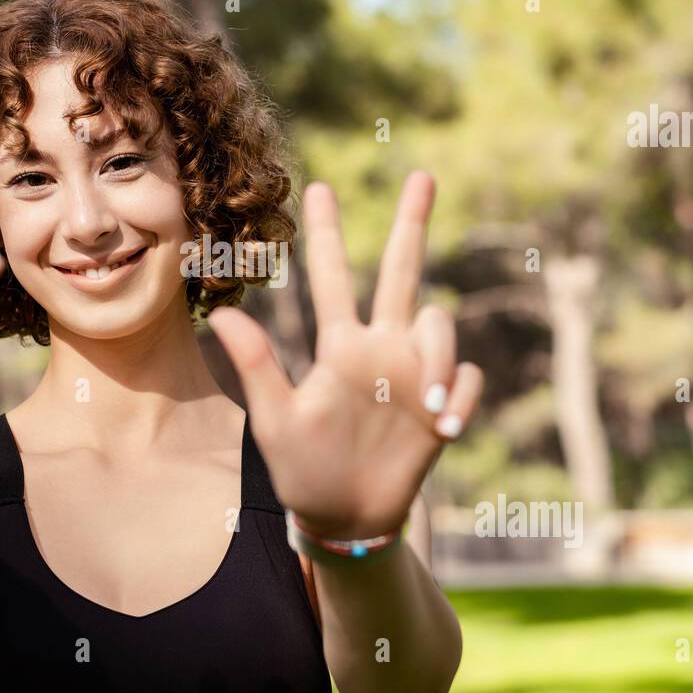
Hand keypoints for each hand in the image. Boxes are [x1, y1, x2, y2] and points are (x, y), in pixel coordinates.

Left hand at [208, 171, 482, 540]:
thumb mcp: (276, 420)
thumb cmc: (304, 470)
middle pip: (401, 271)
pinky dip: (462, 395)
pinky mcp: (444, 405)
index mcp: (338, 346)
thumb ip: (257, 366)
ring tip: (430, 405)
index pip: (331, 278)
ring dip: (440, 357)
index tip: (317, 186)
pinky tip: (443, 426)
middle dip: (413, 223)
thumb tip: (224, 314)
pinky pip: (468, 379)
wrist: (347, 519)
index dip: (326, 233)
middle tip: (423, 174)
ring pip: (439, 324)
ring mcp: (415, 373)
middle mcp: (380, 348)